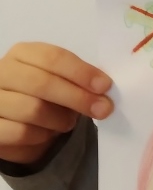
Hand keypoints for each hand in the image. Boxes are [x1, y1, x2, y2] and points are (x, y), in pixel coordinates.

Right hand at [0, 42, 113, 164]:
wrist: (15, 120)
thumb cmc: (44, 94)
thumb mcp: (60, 79)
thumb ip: (79, 79)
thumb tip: (104, 88)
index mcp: (23, 54)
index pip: (53, 57)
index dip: (81, 72)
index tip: (105, 86)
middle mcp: (2, 72)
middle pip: (42, 83)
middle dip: (78, 98)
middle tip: (103, 109)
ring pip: (32, 110)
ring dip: (60, 119)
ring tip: (69, 121)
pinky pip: (21, 133)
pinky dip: (42, 136)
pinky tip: (49, 133)